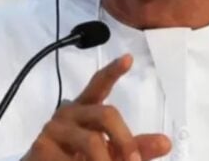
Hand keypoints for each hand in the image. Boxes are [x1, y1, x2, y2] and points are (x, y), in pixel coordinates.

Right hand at [22, 54, 170, 160]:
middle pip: (106, 114)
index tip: (128, 58)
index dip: (113, 71)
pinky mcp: (41, 147)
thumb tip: (166, 142)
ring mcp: (53, 129)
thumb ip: (136, 147)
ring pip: (91, 141)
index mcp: (86, 108)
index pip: (99, 84)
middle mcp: (69, 112)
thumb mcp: (112, 154)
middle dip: (125, 140)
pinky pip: (72, 159)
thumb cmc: (80, 159)